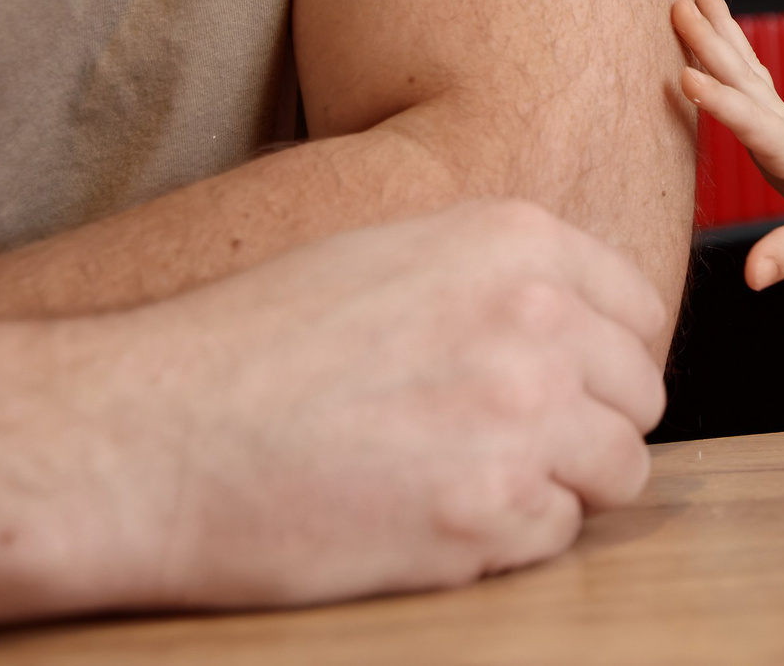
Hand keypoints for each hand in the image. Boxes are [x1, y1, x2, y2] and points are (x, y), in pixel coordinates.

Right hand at [94, 200, 669, 608]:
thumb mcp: (392, 254)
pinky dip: (508, 540)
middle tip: (509, 445)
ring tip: (472, 483)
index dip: (607, 357)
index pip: (639, 310)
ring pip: (617, 470)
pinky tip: (431, 519)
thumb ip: (500, 279)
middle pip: (638, 394)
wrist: (144, 434)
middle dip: (589, 425)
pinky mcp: (487, 514)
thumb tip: (578, 326)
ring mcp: (519, 419)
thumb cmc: (249, 344)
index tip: (569, 384)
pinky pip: (555, 535)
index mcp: (517, 242)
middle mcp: (538, 321)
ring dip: (561, 486)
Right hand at [672, 0, 783, 288]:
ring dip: (719, 26)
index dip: (718, 103)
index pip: (753, 123)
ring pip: (746, 64)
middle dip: (710, 40)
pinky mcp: (780, 122)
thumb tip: (754, 278)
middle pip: (744, 75)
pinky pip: (748, 76)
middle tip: (677, 1)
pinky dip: (728, 47)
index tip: (682, 77)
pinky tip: (713, 31)